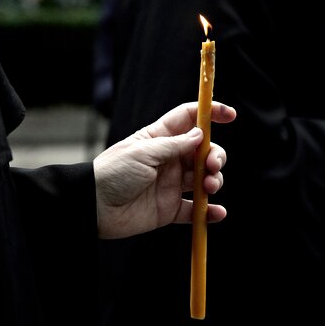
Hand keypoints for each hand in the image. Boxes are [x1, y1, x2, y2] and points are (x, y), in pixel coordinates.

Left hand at [94, 101, 236, 238]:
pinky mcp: (169, 209)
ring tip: (209, 187)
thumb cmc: (113, 172)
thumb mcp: (143, 152)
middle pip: (204, 151)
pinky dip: (209, 212)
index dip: (211, 113)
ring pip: (204, 179)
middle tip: (211, 166)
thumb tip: (201, 134)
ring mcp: (171, 184)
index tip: (230, 115)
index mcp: (160, 138)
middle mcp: (169, 159)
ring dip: (214, 181)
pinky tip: (216, 212)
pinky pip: (195, 210)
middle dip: (215, 156)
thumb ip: (174, 144)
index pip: (189, 119)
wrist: (93, 207)